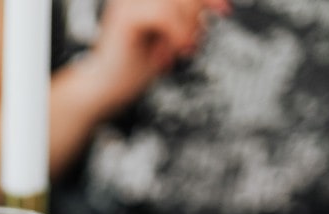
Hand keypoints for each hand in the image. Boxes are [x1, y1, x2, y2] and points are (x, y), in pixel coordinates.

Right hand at [79, 0, 229, 114]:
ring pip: (176, 2)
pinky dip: (174, 36)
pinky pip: (164, 15)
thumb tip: (218, 4)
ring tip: (177, 52)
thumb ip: (188, 16)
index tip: (223, 10)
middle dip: (195, 19)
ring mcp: (129, 1)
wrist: (105, 89)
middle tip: (188, 46)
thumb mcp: (172, 35)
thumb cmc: (134, 65)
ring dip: (184, 31)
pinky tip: (169, 54)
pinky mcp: (125, 16)